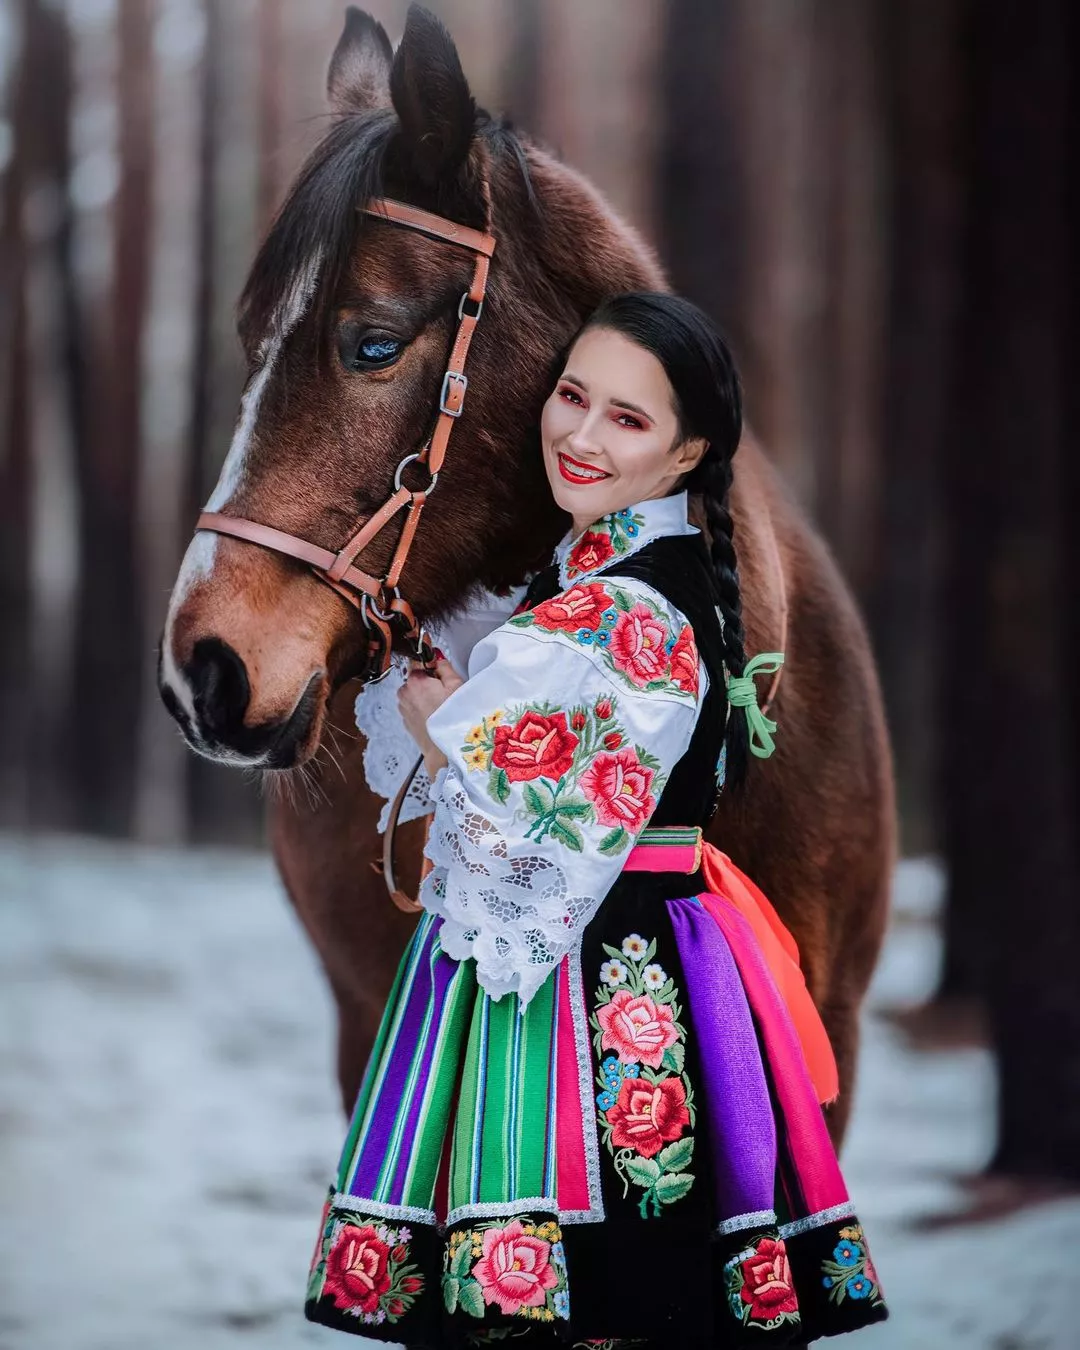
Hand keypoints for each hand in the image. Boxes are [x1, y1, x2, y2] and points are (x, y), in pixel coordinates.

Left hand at [397, 657, 463, 778]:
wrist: (443, 749)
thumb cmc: (453, 718)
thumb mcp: (456, 685)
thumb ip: (445, 667)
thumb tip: (437, 658)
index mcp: (415, 680)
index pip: (418, 661)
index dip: (430, 663)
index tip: (439, 668)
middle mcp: (404, 692)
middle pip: (415, 678)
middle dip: (428, 681)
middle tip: (445, 691)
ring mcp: (403, 708)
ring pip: (413, 693)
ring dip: (424, 695)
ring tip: (441, 705)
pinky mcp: (405, 720)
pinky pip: (413, 707)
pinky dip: (421, 708)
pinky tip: (435, 715)